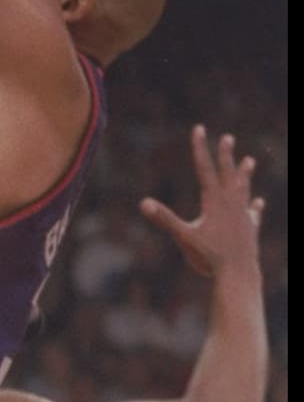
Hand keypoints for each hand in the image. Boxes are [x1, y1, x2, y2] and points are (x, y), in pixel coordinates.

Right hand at [139, 127, 264, 277]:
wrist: (238, 273)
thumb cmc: (210, 257)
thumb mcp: (184, 237)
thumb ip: (164, 219)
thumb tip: (143, 203)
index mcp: (214, 201)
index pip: (205, 168)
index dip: (200, 147)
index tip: (199, 129)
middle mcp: (231, 203)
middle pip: (227, 174)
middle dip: (225, 155)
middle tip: (227, 137)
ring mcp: (243, 215)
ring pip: (244, 189)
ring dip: (244, 174)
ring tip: (250, 160)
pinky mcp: (251, 228)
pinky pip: (253, 213)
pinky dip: (254, 206)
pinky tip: (258, 202)